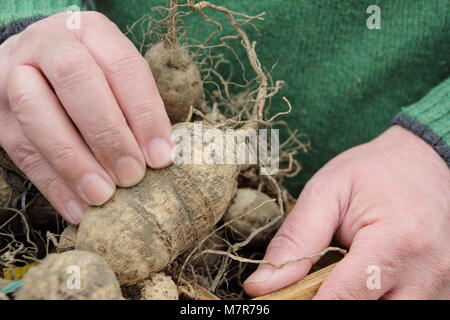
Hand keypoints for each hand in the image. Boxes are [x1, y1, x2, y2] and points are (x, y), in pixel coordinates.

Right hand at [0, 12, 172, 223]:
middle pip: (75, 79)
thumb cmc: (95, 75)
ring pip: (39, 114)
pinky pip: (21, 151)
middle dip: (108, 134)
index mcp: (90, 31)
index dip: (144, 114)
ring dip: (75, 162)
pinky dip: (54, 185)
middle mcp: (48, 44)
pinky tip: (79, 209)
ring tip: (104, 197)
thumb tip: (161, 156)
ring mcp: (14, 76)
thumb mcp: (118, 75)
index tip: (161, 156)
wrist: (38, 63)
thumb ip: (138, 106)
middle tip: (132, 176)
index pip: (122, 66)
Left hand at [245, 125, 449, 298]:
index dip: (306, 304)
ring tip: (336, 278)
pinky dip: (374, 301)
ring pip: (388, 317)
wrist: (424, 163)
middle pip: (368, 315)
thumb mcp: (326, 192)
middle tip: (307, 287)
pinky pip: (402, 311)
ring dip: (354, 303)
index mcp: (397, 240)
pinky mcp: (442, 292)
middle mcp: (426, 272)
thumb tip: (263, 285)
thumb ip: (295, 239)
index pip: (344, 297)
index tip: (280, 299)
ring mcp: (441, 286)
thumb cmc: (373, 172)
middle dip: (330, 305)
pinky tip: (360, 283)